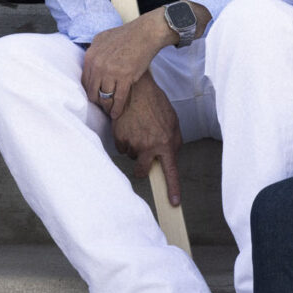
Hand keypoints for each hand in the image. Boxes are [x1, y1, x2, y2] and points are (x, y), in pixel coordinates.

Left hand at [80, 11, 170, 113]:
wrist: (145, 33)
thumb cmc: (126, 35)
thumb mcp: (103, 38)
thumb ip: (94, 51)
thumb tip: (89, 62)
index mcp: (90, 56)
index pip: (85, 81)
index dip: (89, 91)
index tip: (94, 97)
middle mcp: (98, 65)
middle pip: (92, 91)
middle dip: (97, 101)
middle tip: (101, 107)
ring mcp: (111, 72)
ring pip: (104, 97)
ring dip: (107, 107)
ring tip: (109, 112)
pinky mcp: (125, 77)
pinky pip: (118, 98)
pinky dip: (117, 109)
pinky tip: (117, 114)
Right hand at [108, 83, 182, 206]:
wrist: (135, 89)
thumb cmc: (155, 104)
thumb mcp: (172, 121)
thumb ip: (173, 141)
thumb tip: (171, 155)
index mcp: (165, 143)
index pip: (170, 172)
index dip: (173, 189)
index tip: (174, 203)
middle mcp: (148, 146)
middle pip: (142, 171)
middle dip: (142, 168)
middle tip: (144, 155)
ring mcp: (132, 144)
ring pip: (132, 156)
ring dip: (134, 147)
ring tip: (138, 128)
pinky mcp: (119, 138)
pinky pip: (121, 147)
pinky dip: (124, 140)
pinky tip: (129, 126)